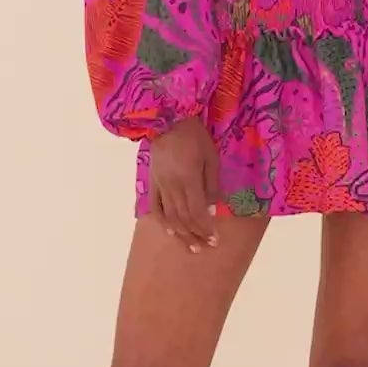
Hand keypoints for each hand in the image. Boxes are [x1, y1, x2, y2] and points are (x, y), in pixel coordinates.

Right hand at [148, 118, 219, 251]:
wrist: (167, 119)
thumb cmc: (194, 135)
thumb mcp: (211, 156)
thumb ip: (212, 184)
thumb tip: (213, 209)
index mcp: (188, 179)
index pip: (197, 212)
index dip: (205, 228)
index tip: (214, 239)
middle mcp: (172, 186)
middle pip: (183, 218)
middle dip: (196, 235)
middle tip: (207, 247)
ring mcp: (160, 185)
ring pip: (169, 216)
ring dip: (181, 234)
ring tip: (192, 247)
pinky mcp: (152, 182)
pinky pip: (155, 206)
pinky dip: (162, 221)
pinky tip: (170, 232)